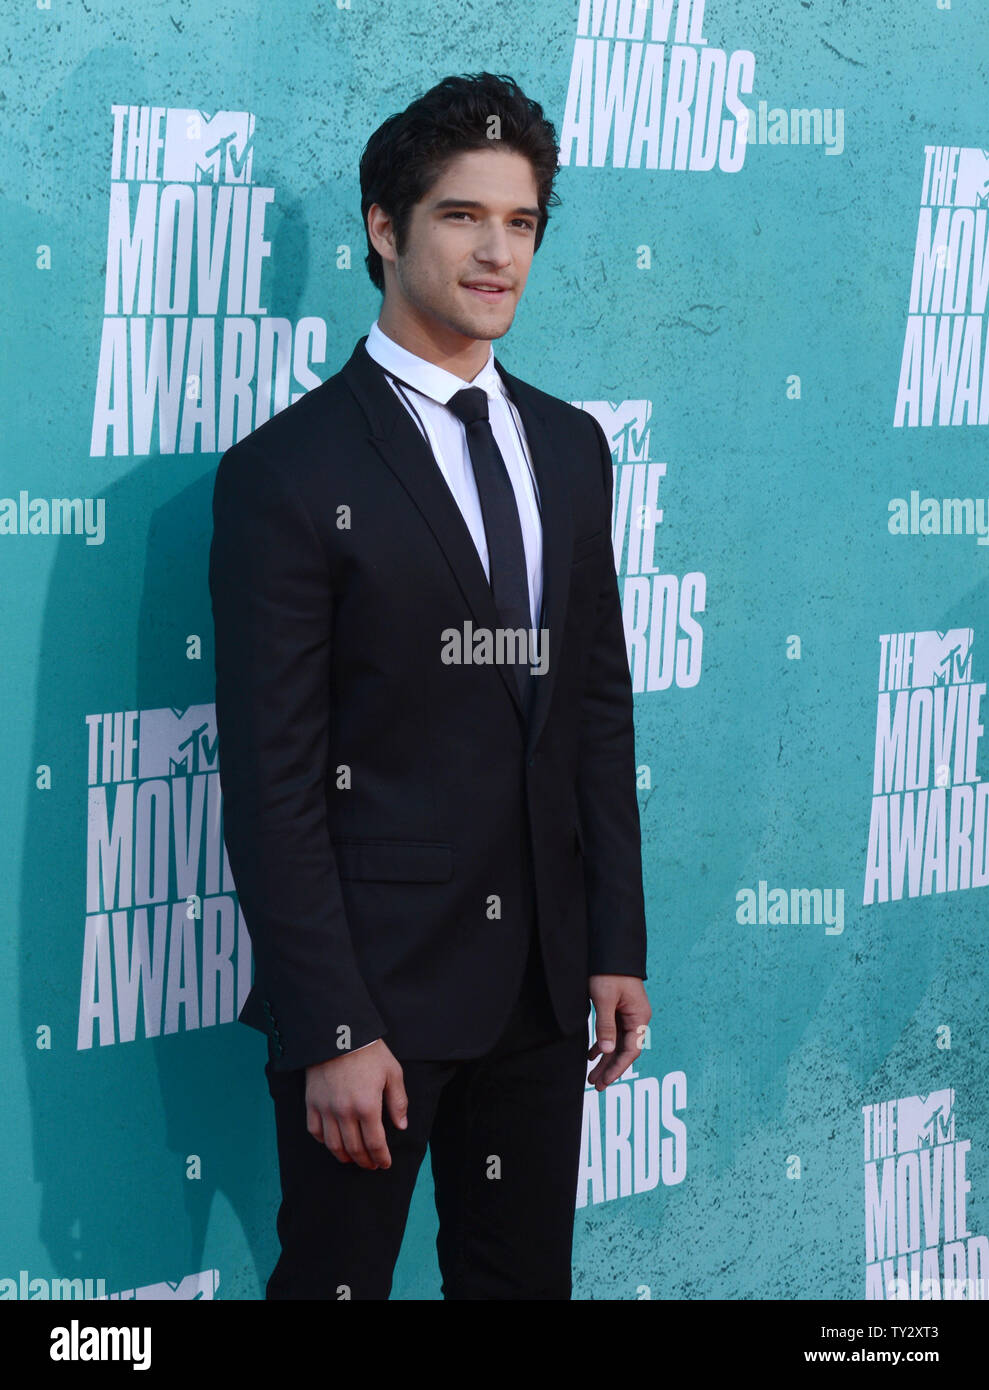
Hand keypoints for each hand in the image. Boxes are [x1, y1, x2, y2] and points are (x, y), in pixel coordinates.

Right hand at [305, 1040, 407, 1169]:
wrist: (338, 1033)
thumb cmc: (369, 1052)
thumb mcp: (392, 1072)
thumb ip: (398, 1101)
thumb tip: (401, 1125)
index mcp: (367, 1106)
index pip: (375, 1143)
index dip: (381, 1157)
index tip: (385, 1163)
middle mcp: (344, 1112)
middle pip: (354, 1148)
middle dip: (365, 1161)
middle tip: (372, 1165)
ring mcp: (326, 1108)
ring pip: (334, 1144)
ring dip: (345, 1156)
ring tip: (353, 1159)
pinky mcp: (312, 1102)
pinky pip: (315, 1130)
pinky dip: (324, 1141)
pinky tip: (333, 1142)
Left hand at [586, 975, 650, 1089]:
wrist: (610, 950)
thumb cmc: (609, 972)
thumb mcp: (605, 999)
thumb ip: (606, 1026)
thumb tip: (608, 1052)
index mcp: (639, 1017)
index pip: (631, 1050)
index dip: (618, 1068)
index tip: (605, 1082)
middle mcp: (636, 1018)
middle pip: (624, 1050)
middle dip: (610, 1068)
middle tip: (595, 1086)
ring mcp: (627, 1015)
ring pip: (616, 1043)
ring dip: (605, 1059)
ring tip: (591, 1076)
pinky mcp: (617, 1010)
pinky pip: (612, 1033)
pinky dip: (602, 1044)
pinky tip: (591, 1055)